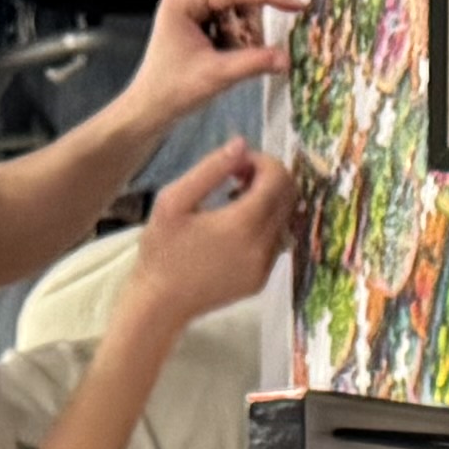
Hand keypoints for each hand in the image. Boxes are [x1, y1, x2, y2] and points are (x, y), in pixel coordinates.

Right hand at [120, 141, 296, 328]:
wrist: (160, 304)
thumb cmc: (161, 250)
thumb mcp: (174, 200)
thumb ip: (211, 168)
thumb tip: (242, 144)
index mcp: (242, 224)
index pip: (278, 178)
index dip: (261, 161)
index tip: (236, 164)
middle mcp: (262, 247)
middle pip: (288, 196)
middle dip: (268, 178)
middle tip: (236, 178)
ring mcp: (264, 267)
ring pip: (285, 218)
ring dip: (266, 201)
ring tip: (232, 202)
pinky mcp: (260, 280)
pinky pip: (275, 242)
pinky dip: (263, 225)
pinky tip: (233, 228)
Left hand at [124, 0, 297, 123]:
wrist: (152, 106)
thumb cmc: (173, 89)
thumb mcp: (217, 75)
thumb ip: (253, 63)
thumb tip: (287, 58)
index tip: (297, 5)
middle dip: (248, 28)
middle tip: (240, 55)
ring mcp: (193, 0)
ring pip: (239, 9)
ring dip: (242, 36)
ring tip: (225, 58)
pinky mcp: (198, 14)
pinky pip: (233, 18)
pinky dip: (236, 38)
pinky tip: (222, 55)